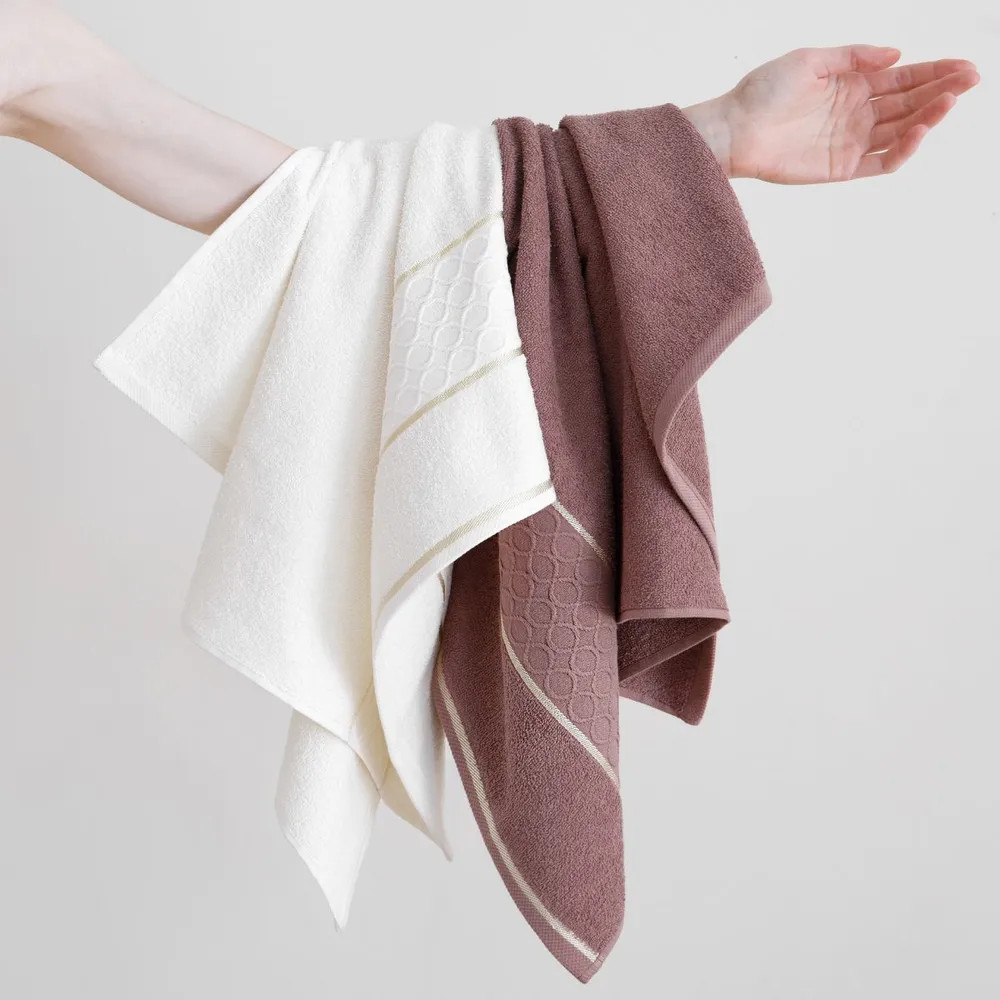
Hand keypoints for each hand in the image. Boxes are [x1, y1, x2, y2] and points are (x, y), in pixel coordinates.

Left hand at [683, 44, 979, 182]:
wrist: (734, 128)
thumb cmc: (763, 91)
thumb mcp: (811, 60)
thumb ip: (854, 57)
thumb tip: (897, 54)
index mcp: (853, 85)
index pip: (904, 78)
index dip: (936, 72)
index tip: (965, 67)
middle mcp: (857, 113)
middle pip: (910, 102)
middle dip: (942, 91)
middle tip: (971, 80)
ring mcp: (851, 141)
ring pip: (902, 130)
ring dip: (929, 116)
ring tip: (950, 101)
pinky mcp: (842, 168)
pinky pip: (881, 161)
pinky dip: (904, 149)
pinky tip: (920, 131)